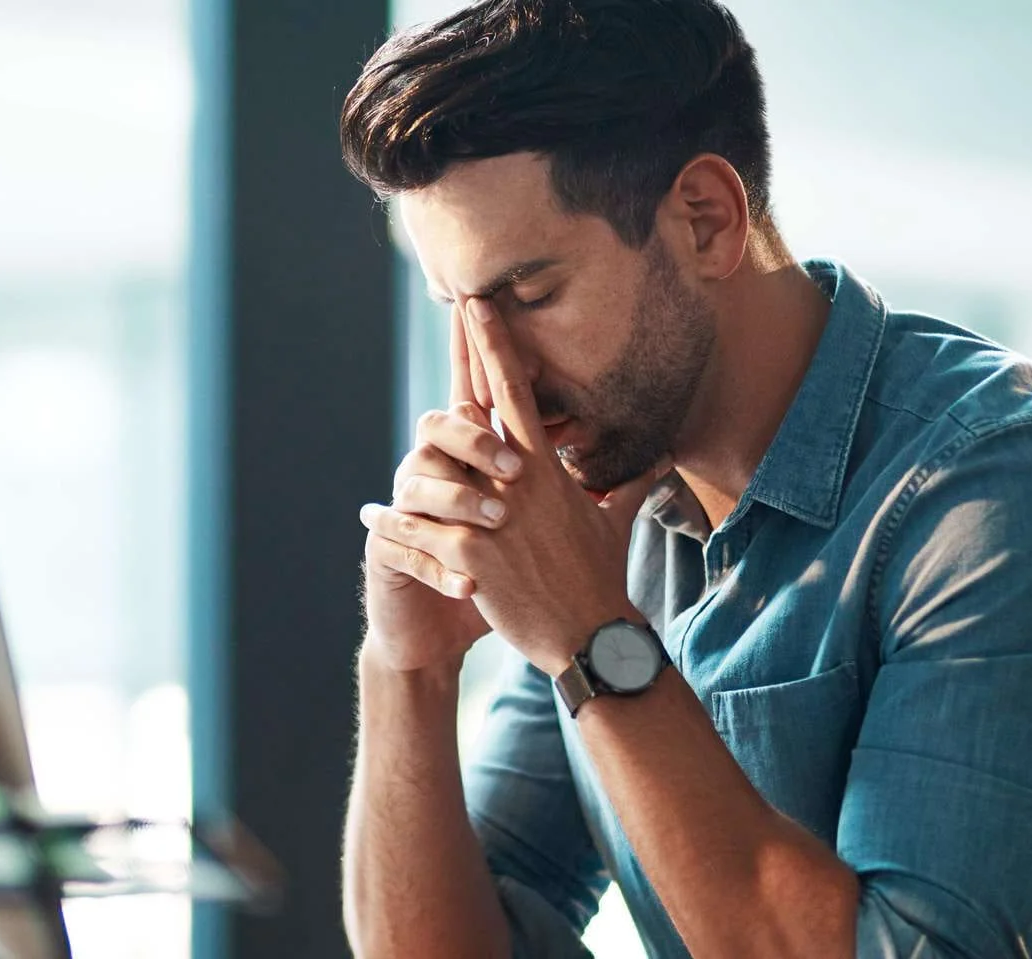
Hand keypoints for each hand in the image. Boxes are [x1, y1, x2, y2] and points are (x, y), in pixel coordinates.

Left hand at [367, 297, 659, 674]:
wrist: (591, 635)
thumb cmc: (600, 580)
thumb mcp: (614, 525)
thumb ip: (627, 486)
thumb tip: (660, 461)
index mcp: (546, 469)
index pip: (518, 392)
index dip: (499, 347)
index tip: (481, 305)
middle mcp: (519, 480)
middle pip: (480, 406)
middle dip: (467, 354)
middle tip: (455, 304)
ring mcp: (494, 514)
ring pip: (442, 464)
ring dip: (420, 451)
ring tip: (402, 438)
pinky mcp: (472, 553)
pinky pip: (424, 527)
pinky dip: (397, 524)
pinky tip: (371, 519)